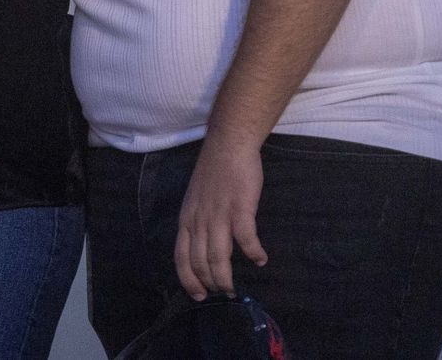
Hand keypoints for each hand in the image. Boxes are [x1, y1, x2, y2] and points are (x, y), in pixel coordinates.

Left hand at [174, 131, 268, 300]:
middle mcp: (199, 220)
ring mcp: (218, 215)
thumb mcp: (194, 199)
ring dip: (226, 278)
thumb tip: (202, 245)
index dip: (188, 280)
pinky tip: (261, 259)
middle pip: (200, 262)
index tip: (198, 296)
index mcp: (186, 219)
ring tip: (234, 289)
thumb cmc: (213, 171)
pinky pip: (246, 239)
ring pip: (218, 257)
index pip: (181, 257)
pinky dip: (253, 253)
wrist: (228, 145)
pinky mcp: (240, 209)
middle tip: (222, 294)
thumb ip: (197, 221)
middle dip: (210, 283)